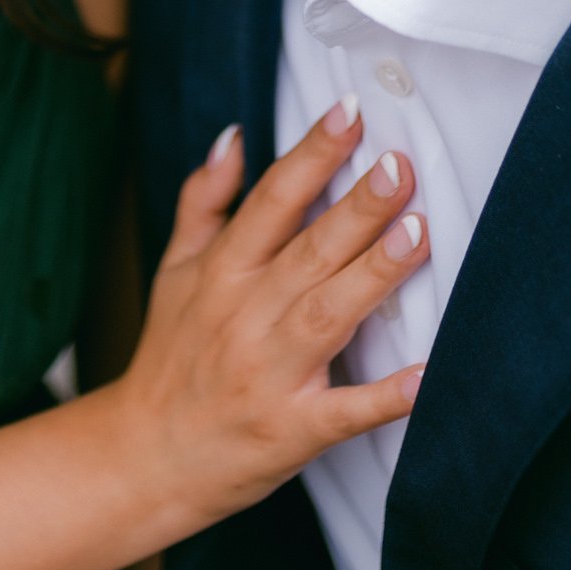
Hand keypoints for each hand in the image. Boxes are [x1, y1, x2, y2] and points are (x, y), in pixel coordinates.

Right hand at [113, 105, 426, 536]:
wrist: (143, 457)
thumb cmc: (169, 357)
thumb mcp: (173, 270)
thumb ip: (203, 202)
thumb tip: (234, 137)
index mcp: (220, 272)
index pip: (272, 200)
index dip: (312, 154)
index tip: (351, 112)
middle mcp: (243, 315)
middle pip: (307, 250)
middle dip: (356, 207)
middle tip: (400, 166)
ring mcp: (268, 374)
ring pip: (328, 315)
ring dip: (374, 275)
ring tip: (418, 233)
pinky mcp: (292, 430)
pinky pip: (344, 412)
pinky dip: (384, 397)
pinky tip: (427, 376)